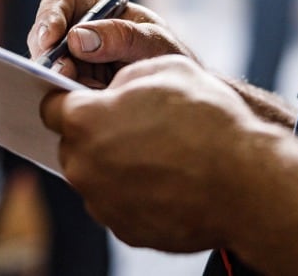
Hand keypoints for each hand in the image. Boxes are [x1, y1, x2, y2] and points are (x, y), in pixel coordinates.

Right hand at [27, 0, 198, 86]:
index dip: (50, 16)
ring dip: (60, 80)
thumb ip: (122, 37)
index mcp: (97, 8)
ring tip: (88, 90)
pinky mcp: (77, 88)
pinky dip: (70, 98)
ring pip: (51, 68)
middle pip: (46, 37)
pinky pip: (60, 92)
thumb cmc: (170, 58)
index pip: (62, 1)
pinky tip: (90, 101)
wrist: (179, 95)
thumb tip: (77, 39)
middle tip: (62, 74)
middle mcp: (80, 33)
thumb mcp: (155, 42)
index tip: (51, 38)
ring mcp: (76, 62)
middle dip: (50, 56)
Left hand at [40, 54, 275, 251]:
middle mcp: (83, 166)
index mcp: (84, 121)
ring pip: (95, 176)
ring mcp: (102, 203)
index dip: (73, 98)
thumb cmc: (207, 120)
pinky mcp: (125, 230)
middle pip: (74, 145)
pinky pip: (118, 203)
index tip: (93, 99)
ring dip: (115, 164)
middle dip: (96, 134)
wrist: (245, 182)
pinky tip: (168, 180)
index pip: (52, 106)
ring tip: (159, 154)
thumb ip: (123, 77)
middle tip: (136, 125)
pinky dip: (134, 192)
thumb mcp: (163, 68)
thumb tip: (112, 90)